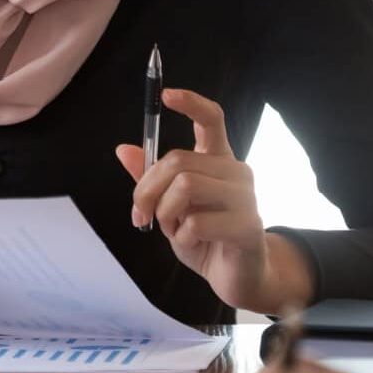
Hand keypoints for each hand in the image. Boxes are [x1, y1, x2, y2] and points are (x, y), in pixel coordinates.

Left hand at [116, 88, 303, 311]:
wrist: (237, 278)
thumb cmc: (205, 238)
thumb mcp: (170, 208)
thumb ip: (151, 180)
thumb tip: (123, 149)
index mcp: (218, 160)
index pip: (211, 119)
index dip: (190, 102)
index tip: (166, 94)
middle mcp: (235, 172)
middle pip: (178, 160)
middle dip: (147, 189)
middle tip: (142, 215)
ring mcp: (246, 197)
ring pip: (186, 186)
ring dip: (165, 214)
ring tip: (173, 230)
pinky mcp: (248, 225)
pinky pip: (197, 221)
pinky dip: (181, 237)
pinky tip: (191, 243)